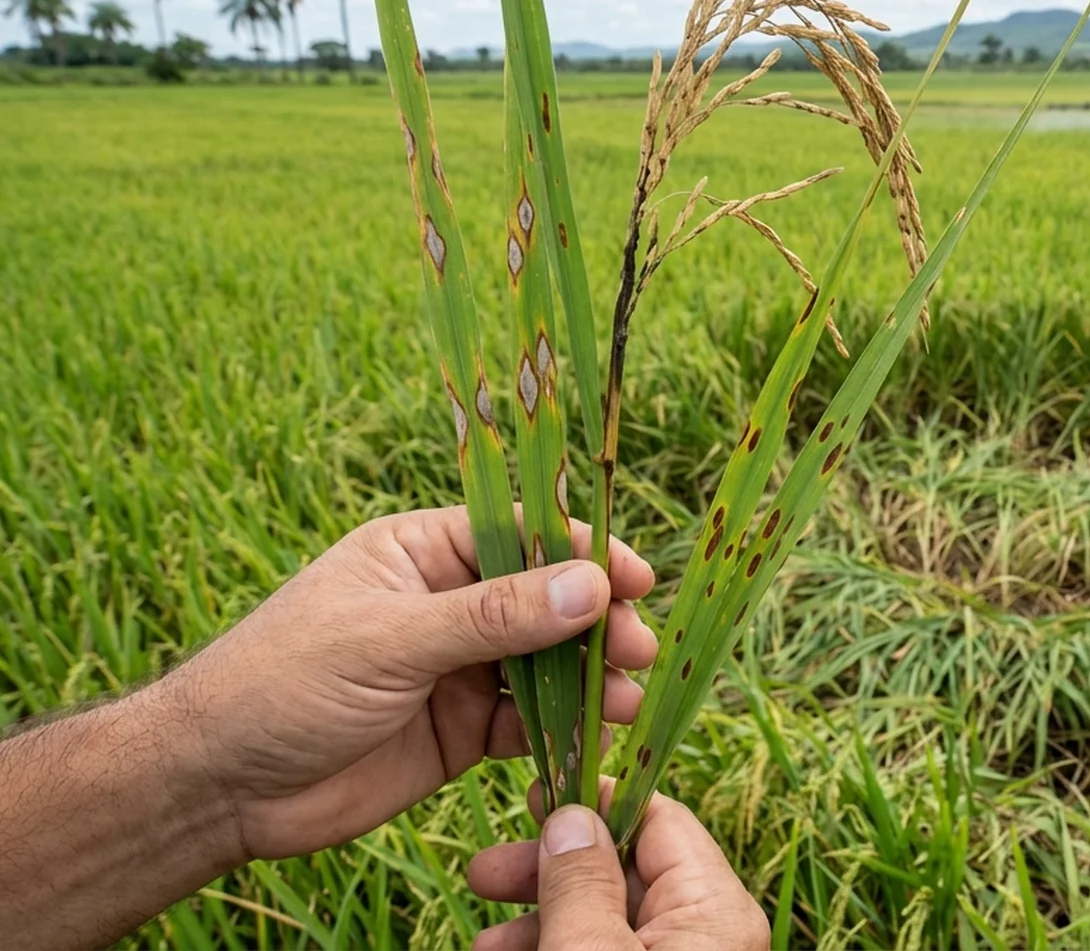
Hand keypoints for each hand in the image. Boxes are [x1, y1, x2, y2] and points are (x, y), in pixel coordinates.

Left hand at [155, 506, 657, 860]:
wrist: (219, 786)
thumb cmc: (281, 682)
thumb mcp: (390, 639)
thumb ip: (494, 616)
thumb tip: (591, 585)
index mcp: (423, 553)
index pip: (521, 536)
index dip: (584, 553)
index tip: (637, 579)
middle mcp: (449, 604)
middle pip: (548, 600)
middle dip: (597, 622)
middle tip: (637, 649)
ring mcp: (458, 669)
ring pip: (547, 664)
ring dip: (590, 678)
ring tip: (623, 699)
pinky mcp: (461, 732)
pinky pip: (528, 724)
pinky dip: (564, 731)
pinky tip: (590, 739)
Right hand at [468, 795, 768, 950]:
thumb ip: (580, 885)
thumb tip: (572, 816)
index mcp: (716, 910)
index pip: (661, 820)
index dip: (595, 803)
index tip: (535, 794)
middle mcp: (710, 936)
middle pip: (626, 873)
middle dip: (549, 871)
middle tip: (486, 872)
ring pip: (609, 922)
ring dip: (542, 921)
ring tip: (484, 941)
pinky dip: (561, 949)